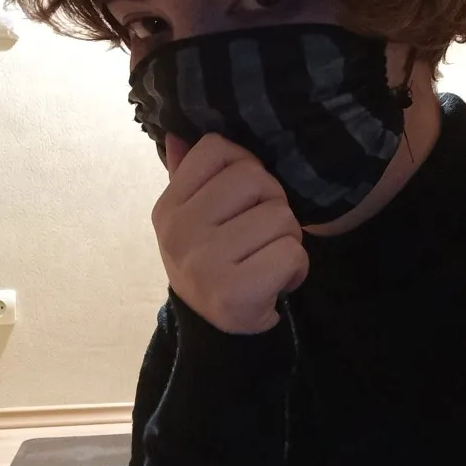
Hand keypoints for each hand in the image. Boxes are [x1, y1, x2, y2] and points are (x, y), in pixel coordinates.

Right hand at [152, 133, 308, 333]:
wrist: (216, 330)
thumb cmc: (214, 261)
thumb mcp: (193, 219)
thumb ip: (187, 176)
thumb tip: (177, 134)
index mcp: (168, 206)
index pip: (217, 149)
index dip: (245, 166)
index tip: (244, 198)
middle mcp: (179, 231)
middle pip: (256, 178)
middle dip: (273, 203)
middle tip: (262, 234)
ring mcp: (204, 261)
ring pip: (281, 216)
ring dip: (288, 239)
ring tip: (267, 258)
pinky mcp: (234, 292)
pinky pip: (292, 253)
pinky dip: (296, 267)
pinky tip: (277, 281)